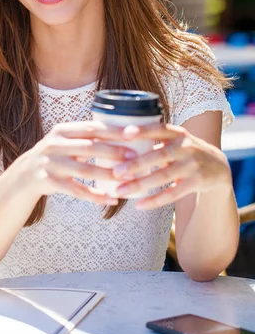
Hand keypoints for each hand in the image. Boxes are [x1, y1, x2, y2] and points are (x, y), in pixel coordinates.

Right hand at [21, 121, 137, 205]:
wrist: (24, 175)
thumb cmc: (54, 156)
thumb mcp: (64, 141)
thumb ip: (86, 137)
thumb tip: (123, 133)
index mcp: (62, 131)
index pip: (91, 128)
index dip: (113, 131)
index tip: (134, 133)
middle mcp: (55, 145)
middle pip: (90, 147)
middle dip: (114, 152)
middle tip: (135, 157)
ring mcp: (51, 164)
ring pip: (85, 170)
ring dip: (108, 175)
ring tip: (127, 179)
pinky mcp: (49, 182)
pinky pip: (76, 191)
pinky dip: (95, 196)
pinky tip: (110, 199)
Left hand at [112, 123, 230, 209]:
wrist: (218, 166)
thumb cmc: (184, 151)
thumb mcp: (174, 140)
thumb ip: (153, 140)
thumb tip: (116, 141)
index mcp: (177, 133)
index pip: (159, 129)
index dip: (143, 130)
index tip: (124, 133)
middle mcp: (186, 147)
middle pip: (159, 155)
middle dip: (136, 164)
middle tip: (115, 172)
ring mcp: (193, 165)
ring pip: (164, 176)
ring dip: (141, 185)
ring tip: (121, 191)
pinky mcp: (197, 182)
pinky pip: (173, 193)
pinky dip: (155, 200)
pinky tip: (139, 205)